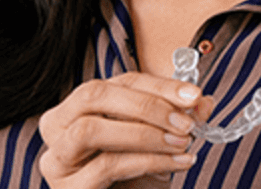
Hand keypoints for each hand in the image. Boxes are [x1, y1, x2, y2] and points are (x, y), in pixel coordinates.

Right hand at [36, 72, 209, 188]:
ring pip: (90, 129)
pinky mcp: (69, 188)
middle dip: (146, 105)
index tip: (195, 95)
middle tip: (186, 122)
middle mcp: (57, 127)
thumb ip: (176, 120)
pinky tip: (178, 163)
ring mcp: (57, 159)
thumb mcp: (157, 144)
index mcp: (78, 107)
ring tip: (181, 144)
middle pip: (94, 95)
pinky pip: (106, 166)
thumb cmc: (135, 180)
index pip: (117, 82)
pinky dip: (149, 161)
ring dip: (143, 134)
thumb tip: (203, 102)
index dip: (158, 85)